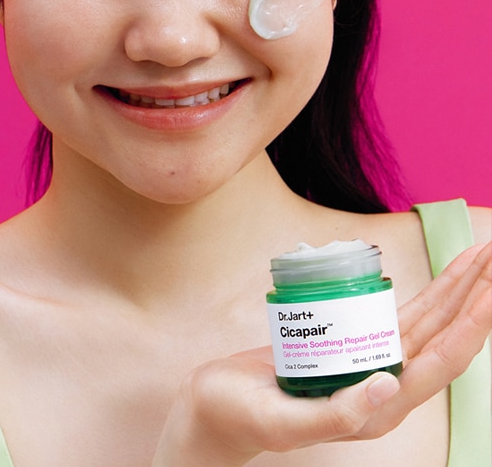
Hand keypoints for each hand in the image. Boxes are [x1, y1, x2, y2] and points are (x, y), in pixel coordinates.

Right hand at [152, 243, 490, 465]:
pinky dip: (419, 297)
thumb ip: (335, 414)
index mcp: (376, 410)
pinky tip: (434, 283)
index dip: (469, 326)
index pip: (438, 362)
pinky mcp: (347, 347)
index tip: (491, 288)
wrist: (213, 407)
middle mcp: (381, 386)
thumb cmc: (240, 416)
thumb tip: (388, 386)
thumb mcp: (282, 420)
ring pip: (423, 324)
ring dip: (453, 291)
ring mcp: (366, 364)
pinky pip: (394, 318)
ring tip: (477, 257)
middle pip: (441, 336)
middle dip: (473, 296)